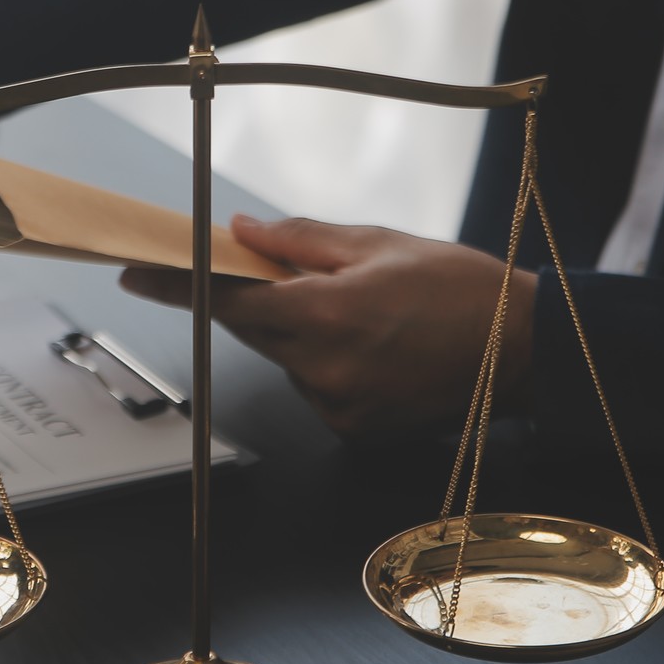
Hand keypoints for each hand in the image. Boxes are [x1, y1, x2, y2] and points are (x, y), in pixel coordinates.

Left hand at [119, 215, 535, 438]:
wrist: (527, 351)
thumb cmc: (462, 288)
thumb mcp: (378, 244)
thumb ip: (300, 241)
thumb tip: (240, 234)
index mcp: (326, 314)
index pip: (227, 300)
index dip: (177, 286)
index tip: (136, 273)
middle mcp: (324, 369)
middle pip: (254, 329)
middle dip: (254, 299)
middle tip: (284, 273)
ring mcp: (338, 406)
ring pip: (287, 358)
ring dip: (300, 330)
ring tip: (362, 309)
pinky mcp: (354, 429)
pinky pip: (315, 386)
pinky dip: (326, 361)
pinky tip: (375, 345)